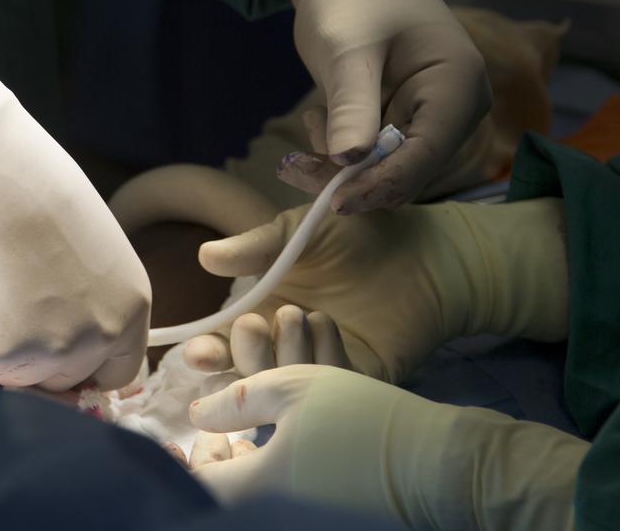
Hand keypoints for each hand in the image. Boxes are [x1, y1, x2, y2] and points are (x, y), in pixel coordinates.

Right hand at [0, 8, 149, 390]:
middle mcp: (100, 338)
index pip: (118, 373)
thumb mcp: (95, 256)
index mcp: (131, 311)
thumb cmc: (35, 198)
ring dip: (4, 350)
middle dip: (41, 359)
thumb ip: (95, 305)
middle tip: (15, 308)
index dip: (87, 367)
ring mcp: (51, 353)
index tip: (62, 354)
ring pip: (22, 379)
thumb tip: (74, 347)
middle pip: (68, 382)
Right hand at [185, 199, 568, 383]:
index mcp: (261, 313)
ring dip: (280, 356)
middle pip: (246, 374)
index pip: (222, 345)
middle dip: (241, 356)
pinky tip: (326, 323)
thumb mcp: (297, 232)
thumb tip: (204, 257)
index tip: (198, 350)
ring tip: (298, 313)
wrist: (421, 248)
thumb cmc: (356, 233)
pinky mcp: (357, 378)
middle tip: (254, 325)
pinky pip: (327, 385)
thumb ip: (253, 248)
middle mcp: (285, 345)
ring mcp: (320, 364)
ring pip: (283, 387)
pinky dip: (320, 360)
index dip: (206, 353)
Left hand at [187, 365, 588, 529]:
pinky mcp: (331, 517)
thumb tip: (199, 414)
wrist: (440, 464)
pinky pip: (291, 494)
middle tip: (236, 420)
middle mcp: (271, 518)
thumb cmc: (360, 421)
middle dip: (226, 449)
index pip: (196, 487)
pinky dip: (285, 465)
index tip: (207, 430)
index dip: (191, 456)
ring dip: (257, 451)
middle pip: (228, 489)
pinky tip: (300, 432)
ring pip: (260, 489)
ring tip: (271, 413)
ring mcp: (303, 522)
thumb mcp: (293, 388)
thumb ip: (236, 399)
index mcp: (251, 494)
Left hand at [258, 0, 491, 211]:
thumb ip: (352, 106)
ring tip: (306, 129)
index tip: (336, 201)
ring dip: (337, 167)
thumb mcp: (347, 49)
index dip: (381, 183)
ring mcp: (426, 121)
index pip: (426, 155)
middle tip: (295, 168)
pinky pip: (369, 160)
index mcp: (458, 85)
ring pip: (382, 172)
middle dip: (351, 177)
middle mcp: (452, 111)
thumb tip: (349, 163)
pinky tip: (316, 121)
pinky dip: (337, 153)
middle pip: (405, 171)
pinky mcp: (399, 126)